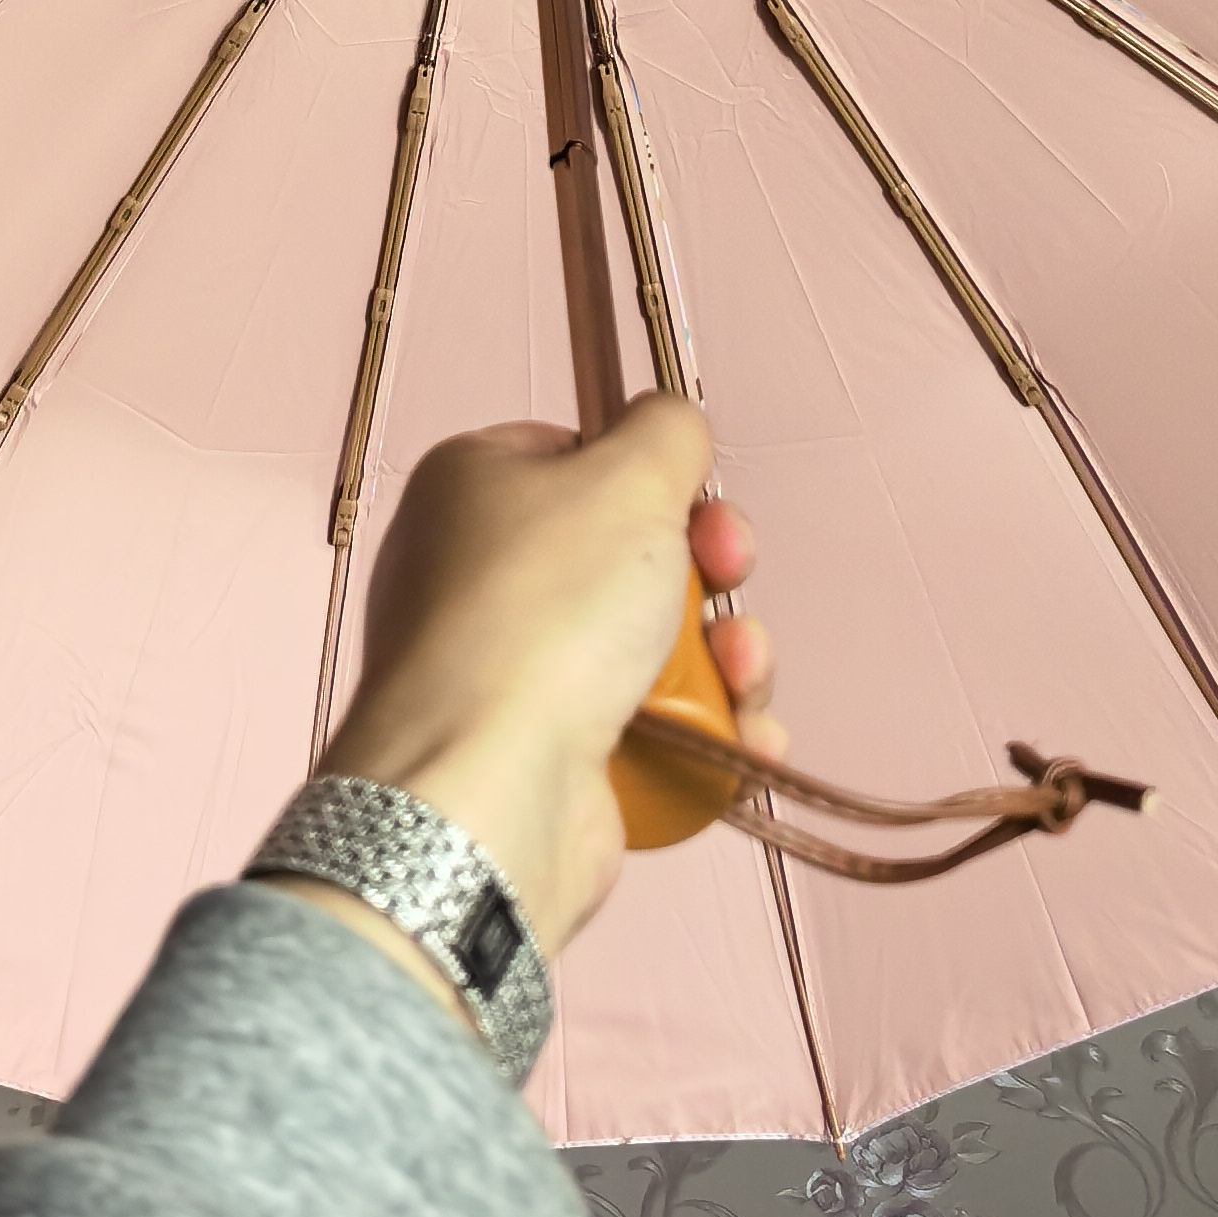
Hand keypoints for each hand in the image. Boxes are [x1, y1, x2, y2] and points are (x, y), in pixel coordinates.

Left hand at [277, 400, 781, 1017]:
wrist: (489, 788)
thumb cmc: (545, 611)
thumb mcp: (629, 475)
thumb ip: (668, 429)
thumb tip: (672, 428)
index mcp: (472, 489)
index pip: (577, 458)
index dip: (652, 476)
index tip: (698, 499)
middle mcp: (480, 578)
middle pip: (631, 555)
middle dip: (708, 571)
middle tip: (728, 579)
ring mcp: (515, 676)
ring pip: (655, 647)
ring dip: (727, 659)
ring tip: (742, 677)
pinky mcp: (553, 760)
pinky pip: (652, 731)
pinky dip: (710, 736)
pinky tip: (746, 743)